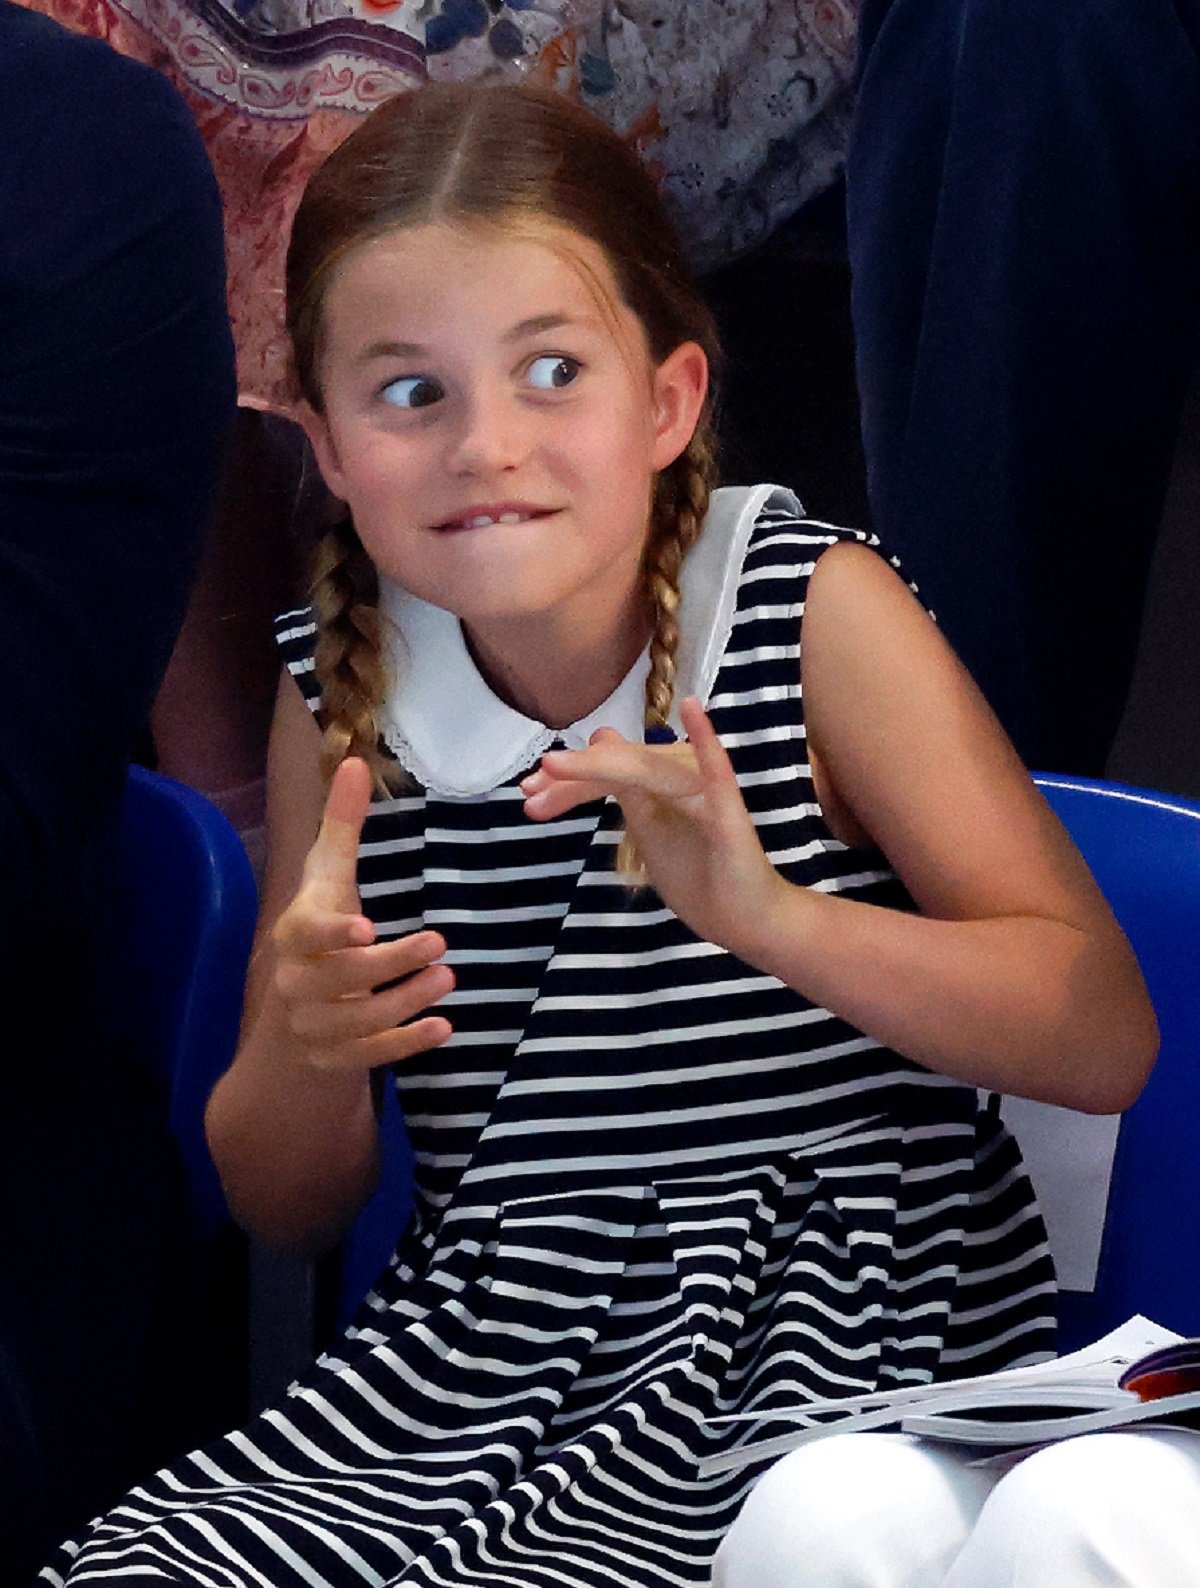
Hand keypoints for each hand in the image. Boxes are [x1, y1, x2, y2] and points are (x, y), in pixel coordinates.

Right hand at [271, 756, 453, 1072]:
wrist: (295, 1015)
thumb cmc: (321, 930)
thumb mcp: (329, 878)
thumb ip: (342, 825)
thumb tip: (352, 760)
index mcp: (294, 933)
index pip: (304, 933)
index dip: (332, 933)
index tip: (367, 928)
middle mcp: (296, 981)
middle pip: (340, 977)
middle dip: (391, 964)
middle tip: (440, 944)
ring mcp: (312, 1024)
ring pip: (358, 1020)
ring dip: (406, 1001)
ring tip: (449, 977)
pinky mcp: (334, 1058)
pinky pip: (369, 1056)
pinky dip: (406, 1042)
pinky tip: (443, 1026)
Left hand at [521, 697, 788, 957]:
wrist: (746, 919)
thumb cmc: (700, 878)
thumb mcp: (649, 834)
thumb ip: (626, 794)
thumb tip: (599, 741)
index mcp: (658, 785)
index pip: (606, 773)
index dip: (567, 783)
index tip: (528, 796)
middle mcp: (679, 778)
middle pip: (619, 767)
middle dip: (571, 779)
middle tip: (529, 792)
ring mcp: (702, 792)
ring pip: (647, 769)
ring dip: (602, 763)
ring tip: (558, 763)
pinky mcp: (726, 811)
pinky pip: (716, 771)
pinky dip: (706, 738)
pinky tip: (692, 708)